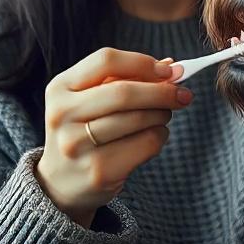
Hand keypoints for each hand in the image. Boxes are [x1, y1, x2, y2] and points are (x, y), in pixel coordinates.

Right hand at [34, 48, 190, 227]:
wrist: (60, 183)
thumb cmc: (82, 131)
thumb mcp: (89, 99)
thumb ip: (125, 79)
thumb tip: (172, 65)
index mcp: (60, 88)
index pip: (106, 61)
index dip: (142, 63)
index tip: (167, 70)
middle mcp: (63, 115)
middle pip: (124, 92)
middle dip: (162, 91)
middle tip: (182, 94)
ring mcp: (78, 145)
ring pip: (139, 119)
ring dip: (162, 114)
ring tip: (164, 115)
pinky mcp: (98, 171)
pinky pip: (146, 144)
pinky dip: (159, 136)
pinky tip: (153, 136)